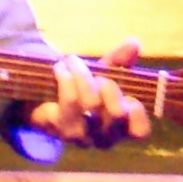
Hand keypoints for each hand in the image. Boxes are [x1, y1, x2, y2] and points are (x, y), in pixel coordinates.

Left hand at [22, 42, 150, 149]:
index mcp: (121, 129)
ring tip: (73, 61)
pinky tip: (61, 69)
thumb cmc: (83, 89)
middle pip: (117, 113)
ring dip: (84, 75)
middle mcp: (102, 138)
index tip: (129, 94)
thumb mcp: (104, 74)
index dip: (138, 112)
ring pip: (91, 103)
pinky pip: (68, 99)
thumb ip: (120, 61)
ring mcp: (79, 136)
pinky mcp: (56, 128)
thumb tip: (134, 43)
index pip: (140, 131)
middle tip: (98, 75)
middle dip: (110, 86)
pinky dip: (66, 78)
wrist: (42, 99)